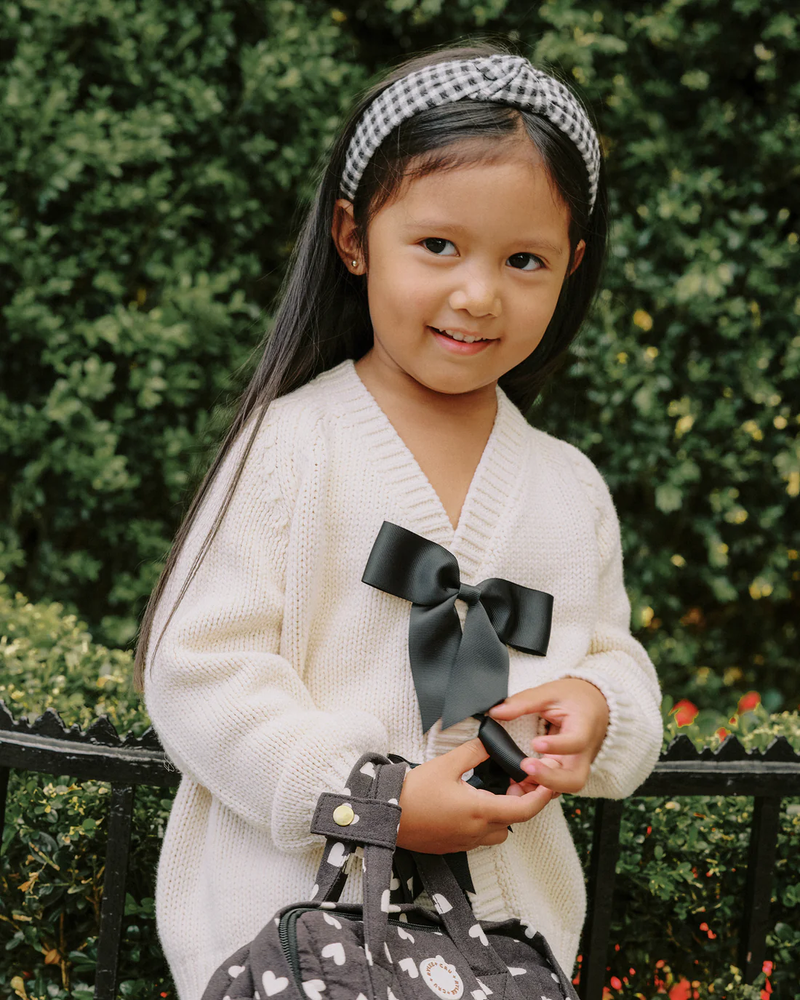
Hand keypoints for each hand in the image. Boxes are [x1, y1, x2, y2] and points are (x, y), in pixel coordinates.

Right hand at [396, 738, 556, 853]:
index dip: (540, 796)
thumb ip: (474, 752)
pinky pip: (481, 836)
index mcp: (480, 811)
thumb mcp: (446, 764)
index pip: (524, 809)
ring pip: (499, 831)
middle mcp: (477, 831)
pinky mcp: (454, 845)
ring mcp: (466, 841)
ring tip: (496, 791)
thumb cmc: (413, 793)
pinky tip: (474, 802)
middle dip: (522, 802)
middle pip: (515, 821)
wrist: (386, 817)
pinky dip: (486, 820)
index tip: (547, 783)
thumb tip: (491, 742)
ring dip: (504, 813)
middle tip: (519, 781)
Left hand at [488, 679, 608, 793]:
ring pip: (564, 787)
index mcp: (583, 728)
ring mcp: (574, 765)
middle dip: (550, 779)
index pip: (576, 743)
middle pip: (575, 779)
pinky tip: (517, 782)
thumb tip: (496, 712)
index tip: (535, 743)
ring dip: (541, 787)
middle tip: (525, 767)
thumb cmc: (573, 697)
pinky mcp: (565, 770)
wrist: (593, 705)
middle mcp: (583, 753)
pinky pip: (554, 786)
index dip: (557, 746)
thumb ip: (524, 702)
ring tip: (516, 779)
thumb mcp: (550, 692)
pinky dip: (537, 788)